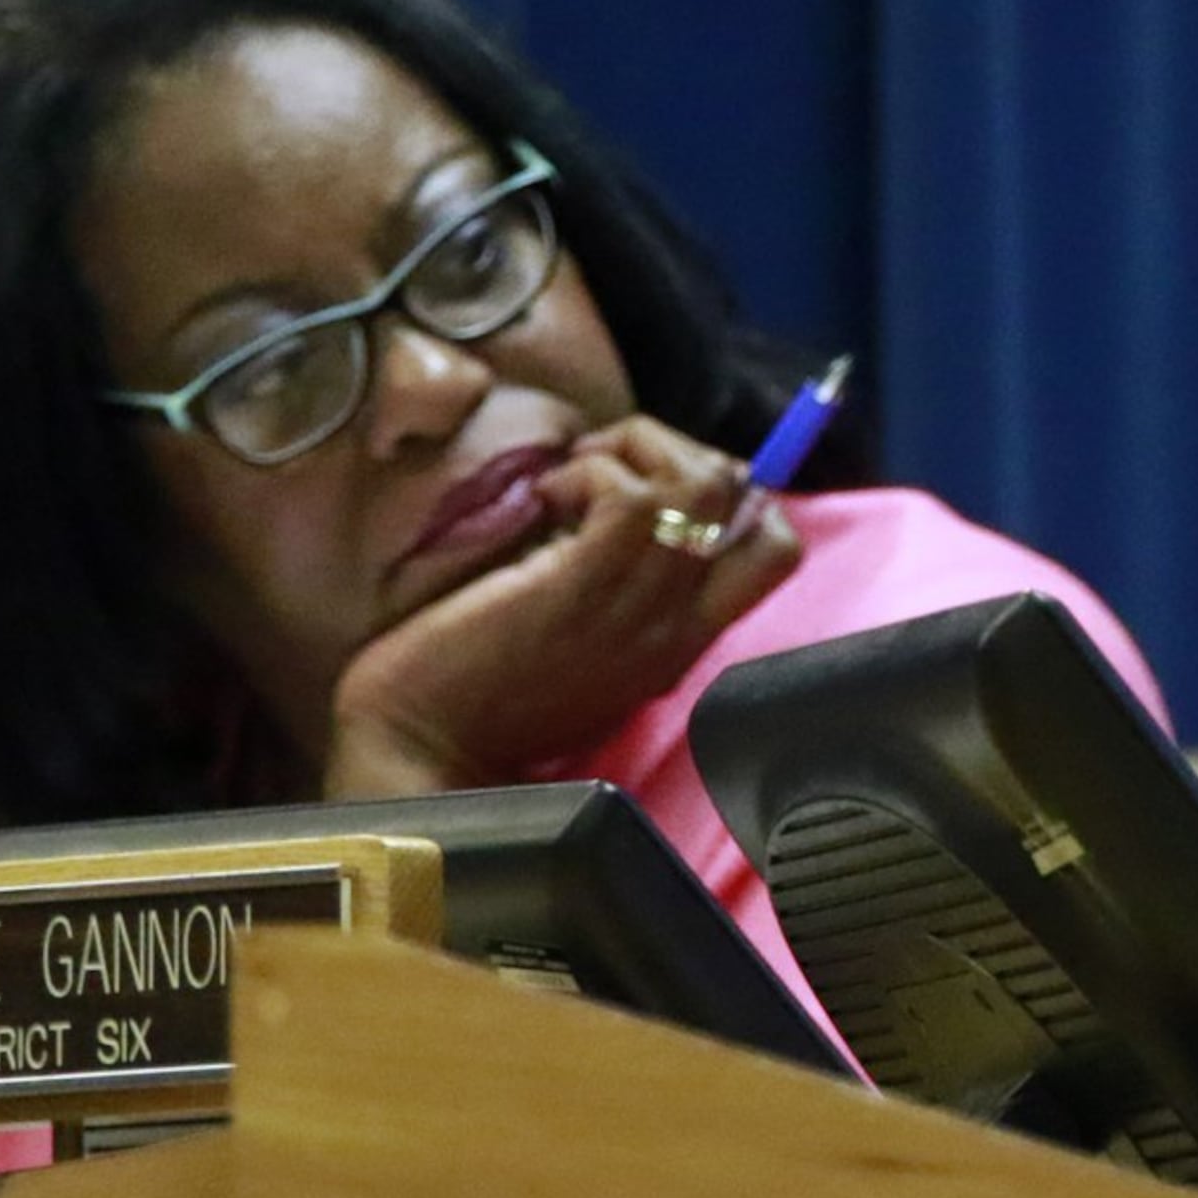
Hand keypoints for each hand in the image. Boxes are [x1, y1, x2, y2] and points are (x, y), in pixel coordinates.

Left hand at [320, 415, 801, 796]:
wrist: (422, 747)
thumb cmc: (484, 691)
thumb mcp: (584, 642)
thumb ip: (625, 592)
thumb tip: (625, 500)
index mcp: (682, 640)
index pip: (775, 549)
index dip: (738, 492)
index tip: (660, 487)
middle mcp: (676, 625)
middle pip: (754, 503)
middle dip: (689, 452)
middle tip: (610, 471)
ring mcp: (636, 608)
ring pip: (700, 483)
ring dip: (633, 450)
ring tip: (573, 480)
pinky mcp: (580, 587)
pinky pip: (627, 494)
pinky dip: (588, 470)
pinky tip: (545, 499)